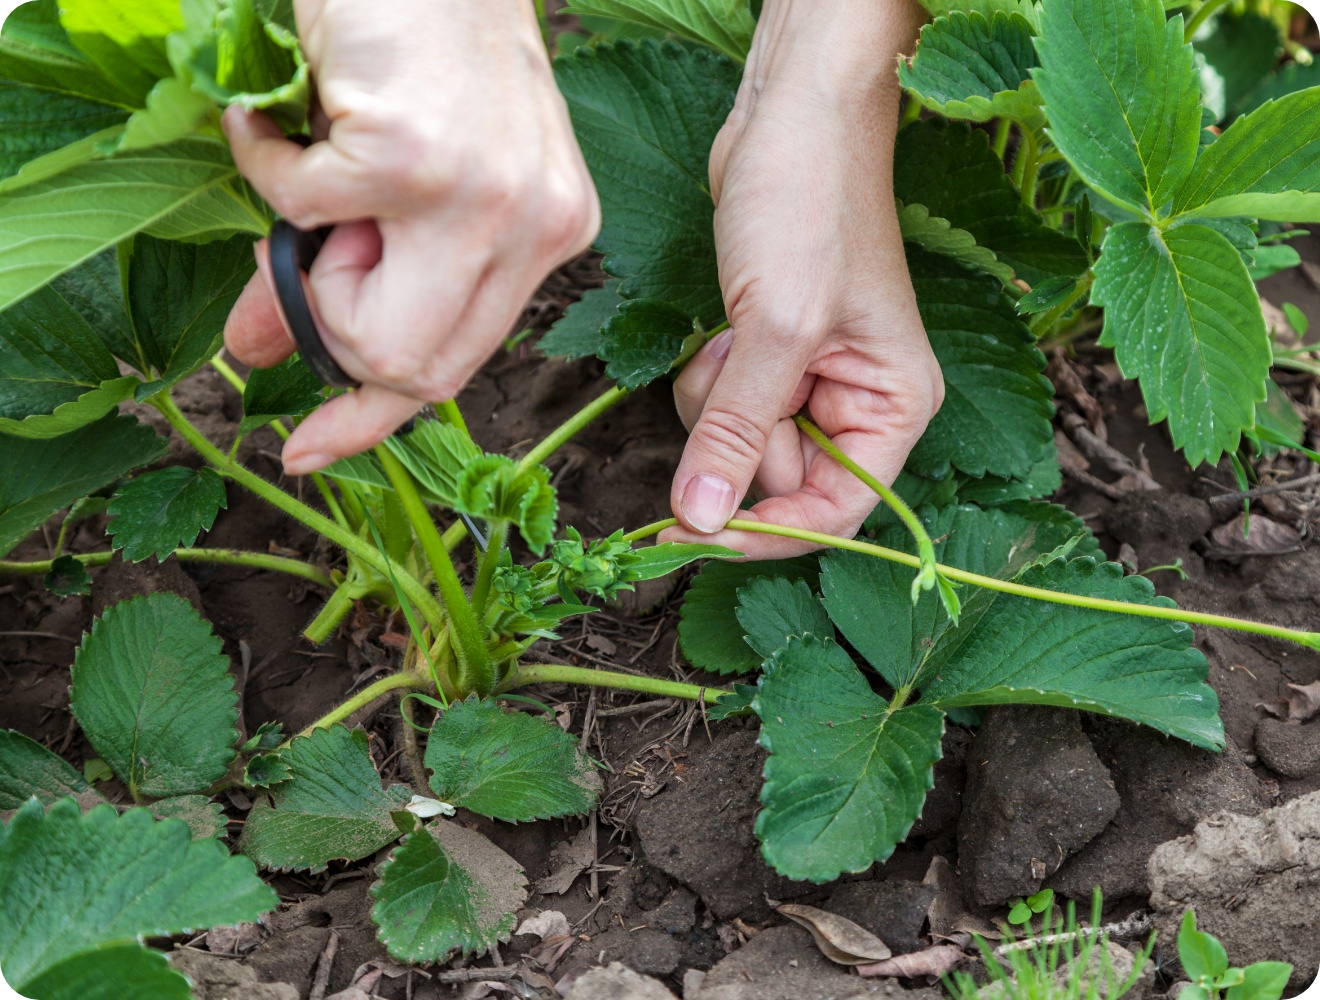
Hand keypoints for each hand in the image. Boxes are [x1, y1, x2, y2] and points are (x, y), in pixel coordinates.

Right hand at [223, 0, 599, 474]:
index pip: (463, 363)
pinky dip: (268, 163)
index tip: (311, 450)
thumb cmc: (416, 44)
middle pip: (418, 369)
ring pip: (367, 325)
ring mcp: (484, 198)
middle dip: (337, 334)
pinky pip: (302, 213)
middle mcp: (535, 227)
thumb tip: (260, 353)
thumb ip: (353, 273)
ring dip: (309, 261)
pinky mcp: (417, 161)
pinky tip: (287, 113)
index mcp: (547, 234)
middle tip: (312, 251)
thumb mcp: (401, 179)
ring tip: (323, 172)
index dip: (378, 418)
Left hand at [660, 0, 940, 558]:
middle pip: (778, 480)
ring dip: (714, 403)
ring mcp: (809, 381)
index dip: (766, 532)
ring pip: (739, 444)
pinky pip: (722, 406)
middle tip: (728, 371)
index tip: (695, 537)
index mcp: (893, 408)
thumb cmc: (809, 208)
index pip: (836, 512)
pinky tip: (719, 326)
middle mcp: (857, 404)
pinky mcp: (767, 356)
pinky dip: (707, 377)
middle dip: (735, 437)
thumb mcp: (775, 330)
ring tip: (727, 336)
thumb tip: (698, 523)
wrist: (788, 118)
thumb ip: (737, 433)